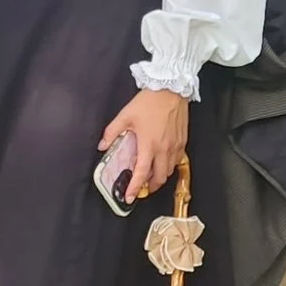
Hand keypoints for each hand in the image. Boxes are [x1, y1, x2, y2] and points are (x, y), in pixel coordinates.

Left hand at [100, 86, 190, 203]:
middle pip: (159, 178)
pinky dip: (169, 166)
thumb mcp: (125, 115)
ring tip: (150, 175)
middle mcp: (164, 149)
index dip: (135, 188)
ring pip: (169, 171)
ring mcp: (175, 146)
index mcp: (149, 144)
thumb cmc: (149, 101)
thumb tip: (102, 146)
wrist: (171, 89)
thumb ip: (112, 132)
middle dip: (149, 187)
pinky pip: (177, 161)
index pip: (141, 173)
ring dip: (160, 177)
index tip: (129, 197)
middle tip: (141, 188)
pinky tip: (162, 161)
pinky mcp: (183, 141)